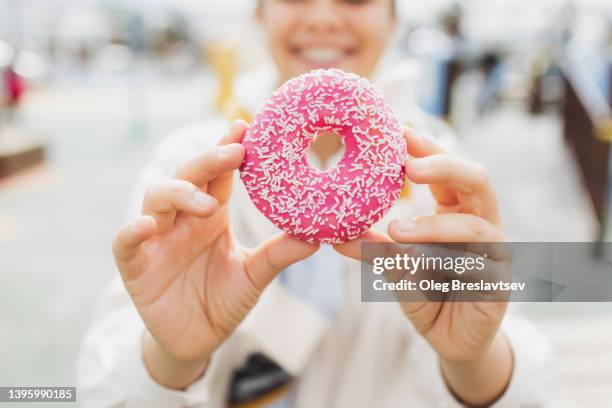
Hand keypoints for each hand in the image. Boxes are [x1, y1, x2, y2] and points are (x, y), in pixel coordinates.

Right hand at [112, 120, 318, 387]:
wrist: (196, 340)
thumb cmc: (223, 300)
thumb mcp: (254, 275)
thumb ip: (279, 254)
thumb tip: (317, 236)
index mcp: (211, 215)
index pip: (217, 174)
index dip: (227, 150)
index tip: (245, 127)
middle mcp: (182, 220)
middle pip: (187, 176)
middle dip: (208, 160)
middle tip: (235, 152)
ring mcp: (156, 240)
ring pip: (156, 199)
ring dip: (179, 193)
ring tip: (207, 204)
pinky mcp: (136, 267)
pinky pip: (125, 243)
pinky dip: (132, 232)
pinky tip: (147, 227)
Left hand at [335, 128, 511, 404]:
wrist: (452, 341)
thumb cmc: (426, 294)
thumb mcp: (395, 268)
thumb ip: (374, 249)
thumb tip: (335, 235)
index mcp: (455, 209)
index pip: (444, 168)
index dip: (424, 146)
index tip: (395, 129)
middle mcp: (480, 221)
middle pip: (475, 179)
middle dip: (443, 165)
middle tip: (408, 164)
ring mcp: (496, 251)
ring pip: (477, 224)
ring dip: (435, 226)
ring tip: (396, 230)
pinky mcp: (501, 282)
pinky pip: (478, 268)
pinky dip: (445, 266)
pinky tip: (418, 268)